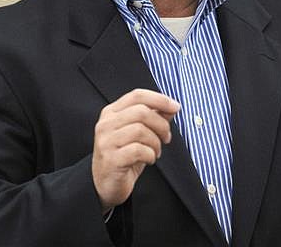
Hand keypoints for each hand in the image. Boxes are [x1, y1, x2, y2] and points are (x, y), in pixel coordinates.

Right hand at [91, 88, 179, 212]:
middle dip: (161, 124)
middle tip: (167, 137)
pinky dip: (150, 154)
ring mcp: (107, 141)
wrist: (105, 185)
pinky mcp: (111, 159)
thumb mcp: (139, 133)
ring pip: (141, 130)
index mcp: (112, 112)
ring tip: (156, 151)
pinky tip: (149, 159)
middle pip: (142, 111)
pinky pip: (138, 150)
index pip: (137, 95)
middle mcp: (106, 123)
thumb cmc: (125, 155)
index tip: (175, 107)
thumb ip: (153, 117)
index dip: (159, 99)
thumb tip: (172, 107)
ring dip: (156, 142)